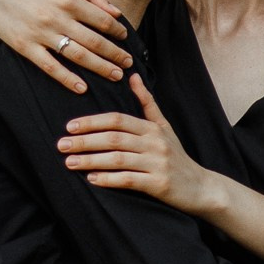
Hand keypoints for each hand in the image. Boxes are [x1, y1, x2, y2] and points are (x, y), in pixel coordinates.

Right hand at [0, 0, 128, 93]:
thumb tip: (115, 12)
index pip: (102, 20)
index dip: (118, 32)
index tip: (125, 39)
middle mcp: (57, 17)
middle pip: (95, 41)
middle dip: (115, 54)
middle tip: (128, 64)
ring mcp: (41, 34)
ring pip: (78, 55)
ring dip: (100, 68)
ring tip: (116, 75)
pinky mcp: (25, 47)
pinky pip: (50, 66)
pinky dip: (67, 79)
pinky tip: (82, 88)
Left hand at [60, 76, 217, 216]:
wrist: (202, 187)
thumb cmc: (178, 157)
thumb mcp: (165, 127)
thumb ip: (147, 103)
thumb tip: (132, 76)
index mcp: (153, 128)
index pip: (118, 120)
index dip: (92, 122)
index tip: (69, 126)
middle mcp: (155, 143)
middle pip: (114, 138)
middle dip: (85, 141)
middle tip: (61, 145)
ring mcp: (158, 164)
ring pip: (118, 159)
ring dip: (91, 160)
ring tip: (69, 163)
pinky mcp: (160, 184)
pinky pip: (129, 180)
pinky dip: (109, 179)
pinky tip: (92, 179)